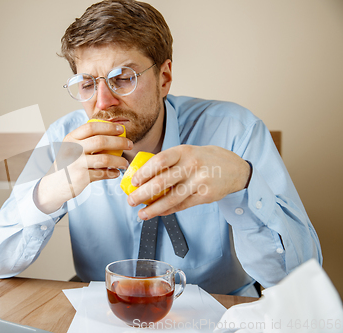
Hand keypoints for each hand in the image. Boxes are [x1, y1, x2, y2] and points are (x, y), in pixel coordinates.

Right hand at [36, 121, 131, 212]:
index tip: (121, 129)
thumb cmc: (67, 164)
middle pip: (100, 141)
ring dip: (119, 161)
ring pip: (104, 159)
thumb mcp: (71, 148)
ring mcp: (76, 164)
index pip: (91, 127)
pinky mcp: (81, 177)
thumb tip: (112, 134)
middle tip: (129, 144)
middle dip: (119, 142)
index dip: (108, 127)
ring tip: (125, 163)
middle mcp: (72, 149)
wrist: (53, 185)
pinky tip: (116, 173)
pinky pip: (102, 174)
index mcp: (71, 138)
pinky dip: (112, 173)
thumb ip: (86, 141)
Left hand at [127, 145, 249, 219]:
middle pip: (162, 181)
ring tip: (141, 214)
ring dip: (153, 208)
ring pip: (171, 198)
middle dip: (143, 193)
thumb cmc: (203, 160)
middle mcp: (192, 165)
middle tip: (131, 201)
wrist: (235, 168)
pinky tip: (157, 212)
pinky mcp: (205, 195)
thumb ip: (169, 162)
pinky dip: (167, 210)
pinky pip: (182, 205)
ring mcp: (200, 181)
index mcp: (184, 151)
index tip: (133, 182)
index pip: (160, 161)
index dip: (144, 172)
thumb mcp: (188, 153)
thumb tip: (142, 177)